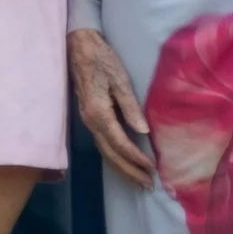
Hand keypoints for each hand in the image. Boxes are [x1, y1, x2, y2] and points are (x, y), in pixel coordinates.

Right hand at [69, 28, 154, 188]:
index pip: (120, 142)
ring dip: (121, 167)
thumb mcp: (119, 80)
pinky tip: (123, 161)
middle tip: (148, 186)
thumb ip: (130, 106)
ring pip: (104, 150)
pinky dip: (114, 156)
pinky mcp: (88, 116)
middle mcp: (90, 120)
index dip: (136, 158)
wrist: (78, 46)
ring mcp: (86, 119)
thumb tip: (143, 131)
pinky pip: (101, 143)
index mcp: (98, 112)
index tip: (154, 169)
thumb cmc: (101, 60)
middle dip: (129, 171)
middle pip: (110, 152)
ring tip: (138, 180)